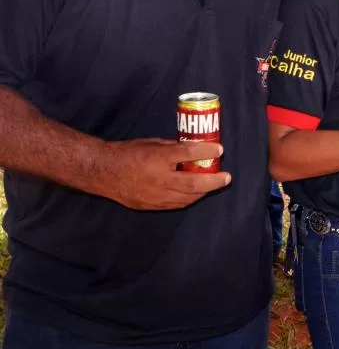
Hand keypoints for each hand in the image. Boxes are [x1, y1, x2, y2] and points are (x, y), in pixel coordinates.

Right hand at [100, 138, 230, 209]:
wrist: (102, 172)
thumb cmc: (127, 153)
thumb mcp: (152, 143)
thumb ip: (173, 148)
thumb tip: (194, 149)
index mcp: (157, 159)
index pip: (187, 153)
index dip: (206, 150)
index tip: (220, 149)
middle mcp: (158, 179)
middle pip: (193, 182)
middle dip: (214, 181)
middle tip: (226, 177)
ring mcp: (155, 196)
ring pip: (187, 197)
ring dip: (203, 191)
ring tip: (213, 184)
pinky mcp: (150, 205)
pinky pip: (176, 204)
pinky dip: (189, 198)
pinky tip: (195, 193)